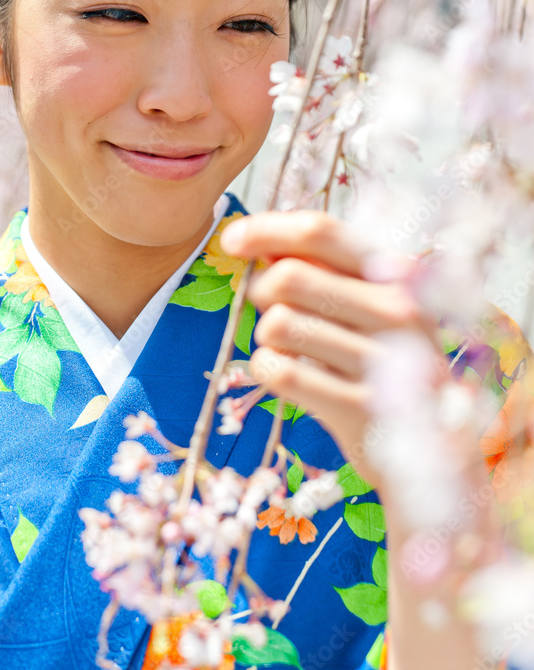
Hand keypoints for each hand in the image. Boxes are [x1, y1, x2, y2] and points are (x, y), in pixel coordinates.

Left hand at [220, 209, 435, 487]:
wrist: (437, 441)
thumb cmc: (386, 356)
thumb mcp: (369, 301)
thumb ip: (321, 266)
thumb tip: (257, 241)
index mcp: (396, 272)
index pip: (321, 231)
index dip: (268, 229)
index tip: (233, 240)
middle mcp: (396, 309)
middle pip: (288, 277)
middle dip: (261, 291)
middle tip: (272, 310)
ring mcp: (382, 361)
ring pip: (278, 324)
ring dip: (265, 335)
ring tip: (288, 347)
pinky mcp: (359, 407)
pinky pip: (279, 372)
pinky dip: (266, 369)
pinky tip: (287, 373)